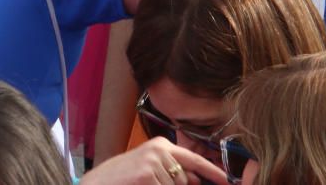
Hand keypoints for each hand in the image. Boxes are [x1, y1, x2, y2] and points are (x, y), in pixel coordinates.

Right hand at [82, 138, 228, 184]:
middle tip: (150, 182)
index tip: (227, 181)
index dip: (213, 172)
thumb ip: (173, 172)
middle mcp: (159, 150)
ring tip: (142, 184)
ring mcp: (153, 162)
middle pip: (185, 180)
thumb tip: (196, 179)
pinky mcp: (147, 175)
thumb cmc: (123, 178)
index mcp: (160, 145)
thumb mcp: (149, 170)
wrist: (97, 183)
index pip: (194, 159)